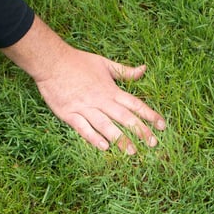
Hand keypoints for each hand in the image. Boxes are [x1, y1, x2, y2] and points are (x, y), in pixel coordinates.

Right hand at [1, 17, 164, 153]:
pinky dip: (93, 137)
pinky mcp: (69, 114)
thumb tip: (144, 69)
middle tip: (153, 143)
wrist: (51, 62)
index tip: (162, 125)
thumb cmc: (78, 62)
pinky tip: (104, 147)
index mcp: (110, 89)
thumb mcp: (104, 63)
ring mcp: (85, 108)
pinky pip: (83, 128)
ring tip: (132, 152)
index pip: (135, 104)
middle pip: (124, 117)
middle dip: (140, 131)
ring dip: (120, 139)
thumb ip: (124, 71)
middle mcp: (100, 100)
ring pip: (106, 125)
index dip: (149, 115)